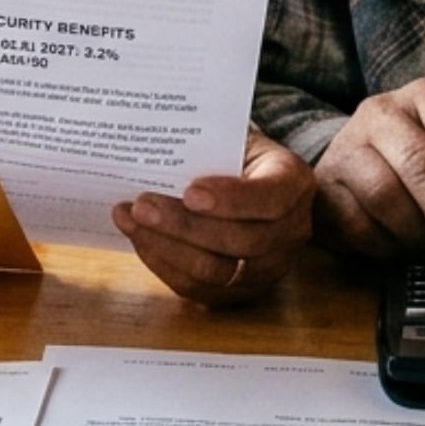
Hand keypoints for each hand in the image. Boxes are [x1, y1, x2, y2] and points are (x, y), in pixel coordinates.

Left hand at [115, 131, 312, 305]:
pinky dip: (165, 265)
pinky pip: (200, 289)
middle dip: (185, 226)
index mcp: (294, 183)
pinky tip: (140, 239)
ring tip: (130, 220)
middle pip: (243, 242)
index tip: (189, 191)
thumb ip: (205, 141)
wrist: (240, 176)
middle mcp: (292, 230)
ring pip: (218, 272)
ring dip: (167, 247)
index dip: (232, 200)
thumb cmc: (230, 149)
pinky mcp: (241, 291)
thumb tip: (151, 143)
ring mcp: (271, 267)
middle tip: (141, 206)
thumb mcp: (229, 134)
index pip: (271, 199)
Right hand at [311, 78, 424, 268]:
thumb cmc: (422, 168)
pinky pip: (357, 223)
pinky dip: (386, 245)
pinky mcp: (323, 186)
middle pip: (422, 162)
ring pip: (386, 194)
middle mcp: (382, 113)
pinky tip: (399, 249)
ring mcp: (346, 147)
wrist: (351, 172)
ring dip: (421, 234)